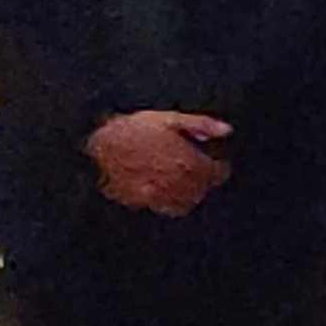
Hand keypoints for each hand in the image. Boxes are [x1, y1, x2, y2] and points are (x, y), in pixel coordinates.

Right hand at [87, 109, 231, 215]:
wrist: (98, 146)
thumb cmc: (134, 129)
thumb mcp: (169, 118)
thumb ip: (201, 125)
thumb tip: (227, 130)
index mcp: (189, 162)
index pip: (217, 174)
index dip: (219, 167)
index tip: (217, 162)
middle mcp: (179, 183)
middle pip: (204, 189)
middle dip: (205, 180)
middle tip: (199, 170)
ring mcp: (161, 195)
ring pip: (188, 202)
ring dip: (191, 193)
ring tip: (185, 181)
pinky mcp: (144, 202)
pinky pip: (167, 207)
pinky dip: (173, 202)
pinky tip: (168, 191)